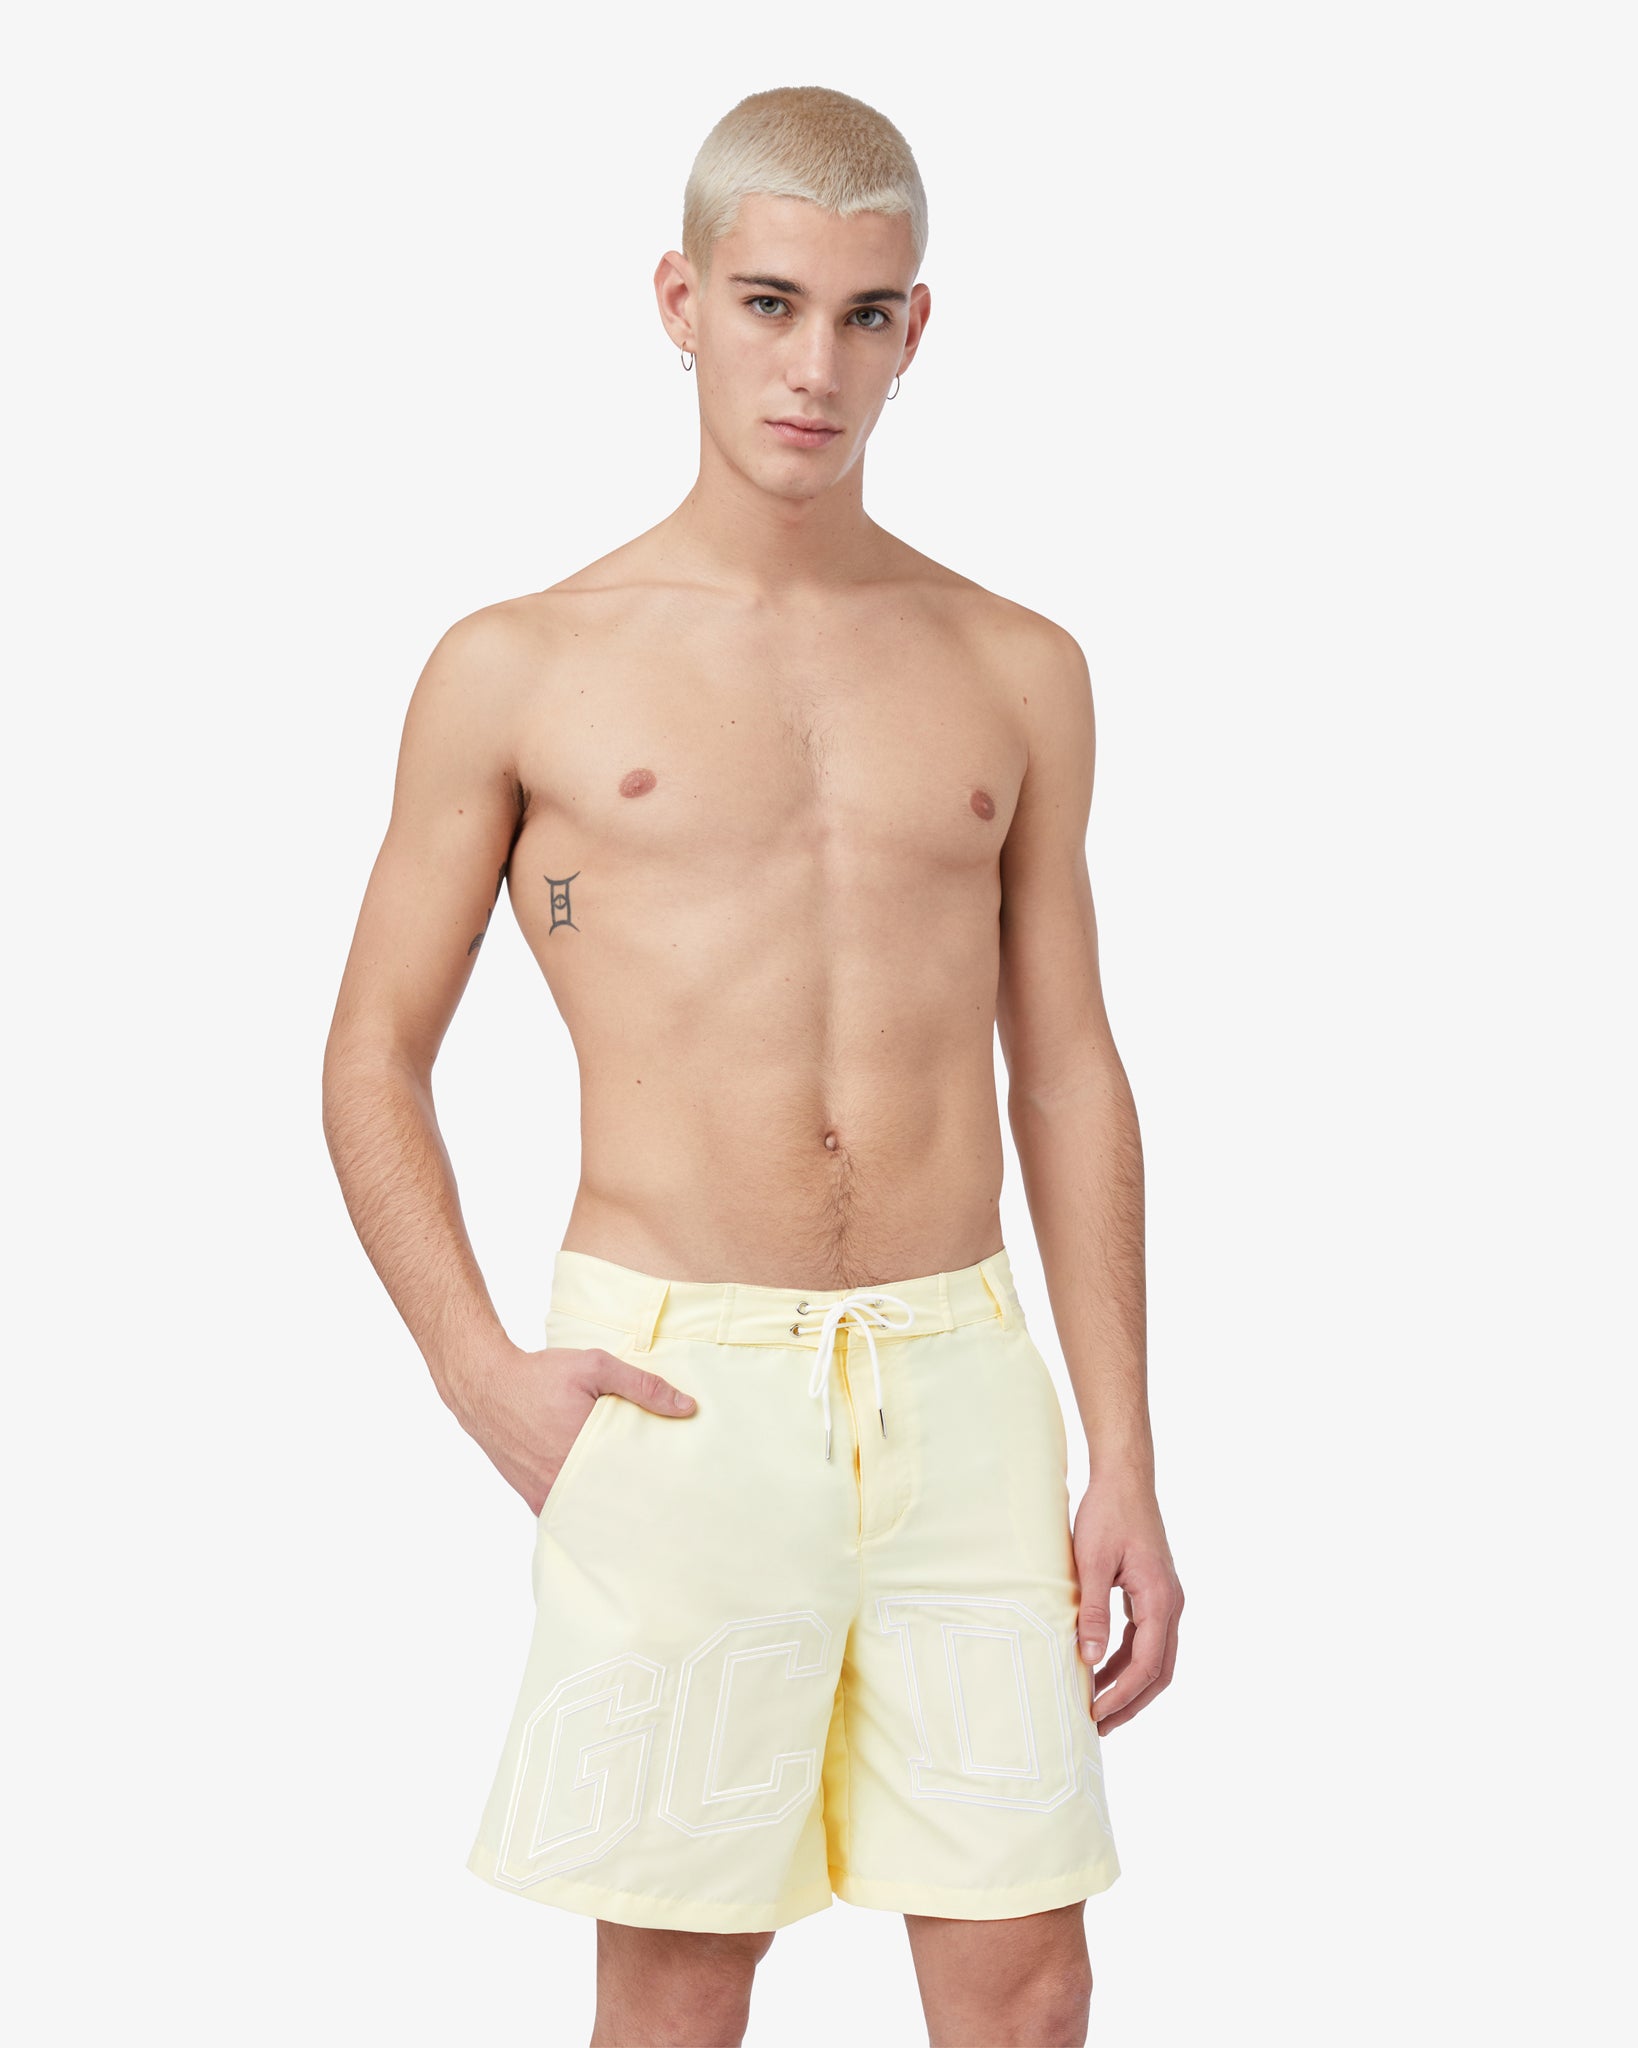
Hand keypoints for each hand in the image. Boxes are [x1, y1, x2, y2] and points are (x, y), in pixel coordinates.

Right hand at [449, 1336, 695, 1515]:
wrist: (484, 1386)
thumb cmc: (539, 1375)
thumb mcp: (595, 1367)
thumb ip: (642, 1386)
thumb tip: (687, 1407)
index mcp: (585, 1453)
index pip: (634, 1484)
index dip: (657, 1485)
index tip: (677, 1486)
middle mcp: (564, 1482)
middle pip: (614, 1502)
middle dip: (638, 1500)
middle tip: (666, 1497)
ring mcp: (546, 1495)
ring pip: (591, 1510)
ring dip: (611, 1504)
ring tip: (639, 1499)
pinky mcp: (534, 1498)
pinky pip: (569, 1509)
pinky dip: (586, 1503)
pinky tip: (604, 1496)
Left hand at [1072, 1472, 1182, 1733]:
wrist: (1125, 1478)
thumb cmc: (1107, 1514)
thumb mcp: (1092, 1563)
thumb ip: (1093, 1612)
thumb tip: (1091, 1660)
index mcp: (1160, 1599)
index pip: (1146, 1665)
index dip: (1122, 1695)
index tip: (1095, 1714)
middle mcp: (1172, 1604)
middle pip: (1159, 1670)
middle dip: (1131, 1702)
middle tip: (1099, 1726)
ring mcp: (1166, 1598)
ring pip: (1156, 1657)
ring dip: (1130, 1684)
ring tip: (1099, 1705)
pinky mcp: (1155, 1592)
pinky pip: (1147, 1637)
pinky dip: (1128, 1659)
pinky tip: (1102, 1668)